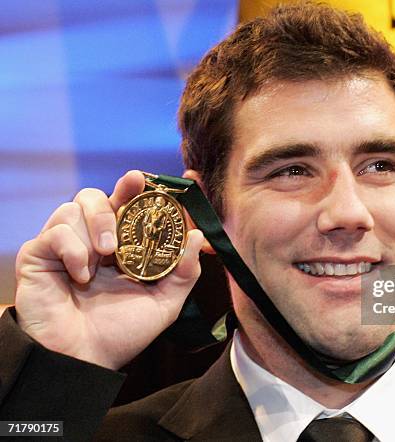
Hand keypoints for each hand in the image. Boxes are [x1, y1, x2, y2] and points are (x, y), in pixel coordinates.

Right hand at [14, 170, 204, 369]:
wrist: (83, 360)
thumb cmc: (120, 333)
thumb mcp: (163, 304)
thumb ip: (183, 272)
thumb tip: (198, 237)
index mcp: (121, 247)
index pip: (126, 205)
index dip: (134, 189)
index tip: (142, 179)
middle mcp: (92, 240)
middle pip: (97, 196)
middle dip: (113, 203)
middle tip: (124, 228)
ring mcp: (65, 245)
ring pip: (75, 206)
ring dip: (95, 228)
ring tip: (104, 258)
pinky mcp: (38, 255)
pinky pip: (54, 232)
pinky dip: (72, 249)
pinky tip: (80, 276)